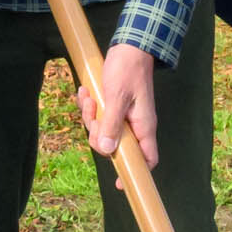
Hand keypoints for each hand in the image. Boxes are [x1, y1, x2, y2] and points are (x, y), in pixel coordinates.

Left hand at [81, 41, 159, 168]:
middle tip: (94, 112)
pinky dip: (89, 106)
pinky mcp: (113, 107)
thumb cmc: (128, 70)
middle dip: (97, 133)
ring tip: (88, 96)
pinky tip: (85, 91)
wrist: (129, 46)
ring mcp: (124, 116)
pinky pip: (98, 116)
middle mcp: (134, 125)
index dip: (135, 173)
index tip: (120, 184)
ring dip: (90, 116)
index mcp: (143, 127)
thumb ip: (112, 125)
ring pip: (102, 130)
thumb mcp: (117, 98)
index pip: (146, 159)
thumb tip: (107, 151)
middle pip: (114, 146)